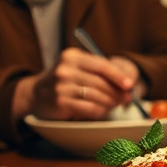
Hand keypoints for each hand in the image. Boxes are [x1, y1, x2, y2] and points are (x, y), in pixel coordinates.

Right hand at [20, 47, 138, 120]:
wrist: (36, 93)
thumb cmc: (64, 79)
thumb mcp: (78, 67)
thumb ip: (99, 71)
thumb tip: (126, 84)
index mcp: (72, 56)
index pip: (101, 65)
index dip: (118, 76)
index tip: (130, 84)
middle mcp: (65, 69)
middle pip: (100, 82)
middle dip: (117, 92)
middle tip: (126, 98)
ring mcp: (61, 86)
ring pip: (96, 96)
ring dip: (110, 102)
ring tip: (115, 104)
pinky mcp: (60, 102)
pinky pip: (89, 108)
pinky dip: (99, 111)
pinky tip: (102, 110)